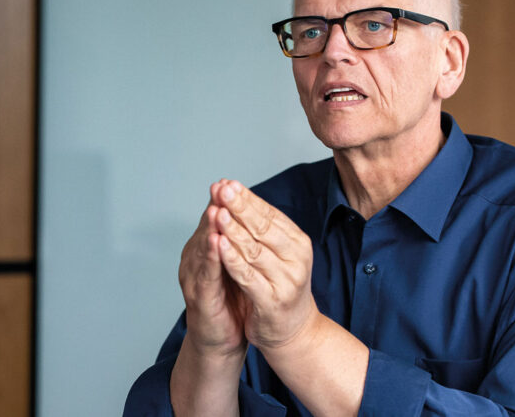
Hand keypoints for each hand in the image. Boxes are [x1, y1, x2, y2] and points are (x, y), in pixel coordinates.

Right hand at [177, 182, 247, 359]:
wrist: (220, 342)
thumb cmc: (229, 301)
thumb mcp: (235, 265)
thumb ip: (237, 241)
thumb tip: (249, 212)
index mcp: (204, 249)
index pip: (213, 220)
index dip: (222, 201)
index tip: (230, 182)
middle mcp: (194, 259)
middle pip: (205, 228)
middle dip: (216, 206)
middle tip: (222, 186)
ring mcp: (193, 278)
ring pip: (202, 247)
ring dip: (211, 228)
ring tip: (219, 208)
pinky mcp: (199, 298)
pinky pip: (205, 274)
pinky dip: (210, 257)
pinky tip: (216, 242)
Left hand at [211, 179, 317, 351]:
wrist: (294, 330)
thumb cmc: (280, 286)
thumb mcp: (276, 253)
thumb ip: (261, 229)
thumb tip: (236, 194)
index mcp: (298, 242)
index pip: (270, 214)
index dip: (247, 198)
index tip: (227, 183)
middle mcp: (297, 259)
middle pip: (263, 228)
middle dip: (239, 207)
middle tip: (221, 190)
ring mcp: (286, 281)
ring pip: (254, 250)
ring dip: (233, 231)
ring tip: (217, 213)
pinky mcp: (272, 301)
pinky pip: (249, 277)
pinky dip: (233, 261)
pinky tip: (219, 246)